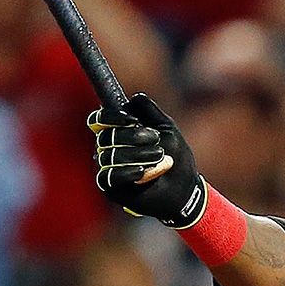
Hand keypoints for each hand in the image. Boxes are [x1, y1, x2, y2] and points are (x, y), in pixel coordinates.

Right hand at [87, 93, 206, 228]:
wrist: (184, 187)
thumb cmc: (175, 156)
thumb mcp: (167, 128)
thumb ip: (150, 112)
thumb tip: (135, 97)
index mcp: (119, 132)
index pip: (99, 120)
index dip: (109, 117)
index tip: (131, 119)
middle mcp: (109, 149)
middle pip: (105, 136)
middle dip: (133, 136)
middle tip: (156, 139)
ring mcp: (108, 169)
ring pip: (108, 156)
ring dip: (137, 154)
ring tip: (159, 156)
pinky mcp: (111, 189)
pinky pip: (109, 177)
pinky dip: (126, 172)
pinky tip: (142, 171)